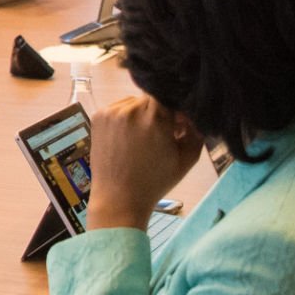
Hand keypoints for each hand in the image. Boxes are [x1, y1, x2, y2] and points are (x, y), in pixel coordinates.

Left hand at [88, 94, 203, 231]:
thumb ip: (196, 130)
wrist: (118, 199)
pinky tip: (127, 140)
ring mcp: (111, 111)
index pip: (171, 96)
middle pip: (152, 99)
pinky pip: (118, 109)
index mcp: (155, 116)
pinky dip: (125, 119)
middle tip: (161, 136)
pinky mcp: (98, 117)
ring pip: (134, 103)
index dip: (177, 109)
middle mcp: (131, 108)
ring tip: (141, 140)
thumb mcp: (187, 158)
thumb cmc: (155, 182)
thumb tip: (192, 113)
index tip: (178, 126)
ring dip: (141, 115)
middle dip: (159, 113)